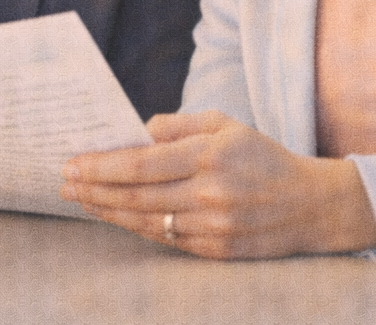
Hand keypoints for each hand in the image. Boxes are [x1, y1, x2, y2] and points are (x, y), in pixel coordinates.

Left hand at [59, 110, 375, 258]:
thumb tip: (134, 133)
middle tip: (64, 183)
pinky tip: (116, 218)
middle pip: (135, 195)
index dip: (101, 165)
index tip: (72, 163)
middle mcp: (209, 192)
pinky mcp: (216, 250)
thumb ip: (177, 125)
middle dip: (93, 189)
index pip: (141, 163)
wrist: (311, 205)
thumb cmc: (261, 157)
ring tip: (82, 201)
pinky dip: (136, 227)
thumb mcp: (225, 124)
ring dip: (107, 212)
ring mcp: (213, 226)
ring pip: (145, 221)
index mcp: (209, 154)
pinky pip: (166, 239)